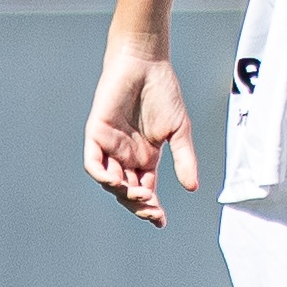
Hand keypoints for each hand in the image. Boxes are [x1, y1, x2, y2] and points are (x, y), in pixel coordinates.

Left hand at [85, 38, 196, 225]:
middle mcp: (126, 156)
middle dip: (139, 205)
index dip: (151, 208)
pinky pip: (94, 163)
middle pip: (127, 192)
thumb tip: (192, 188)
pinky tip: (117, 182)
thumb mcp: (179, 132)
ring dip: (123, 193)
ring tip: (141, 195)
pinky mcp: (96, 134)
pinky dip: (102, 176)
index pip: (145, 190)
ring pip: (110, 182)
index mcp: (146, 158)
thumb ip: (184, 159)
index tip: (161, 221)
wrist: (146, 64)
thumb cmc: (163, 93)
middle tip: (153, 210)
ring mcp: (110, 146)